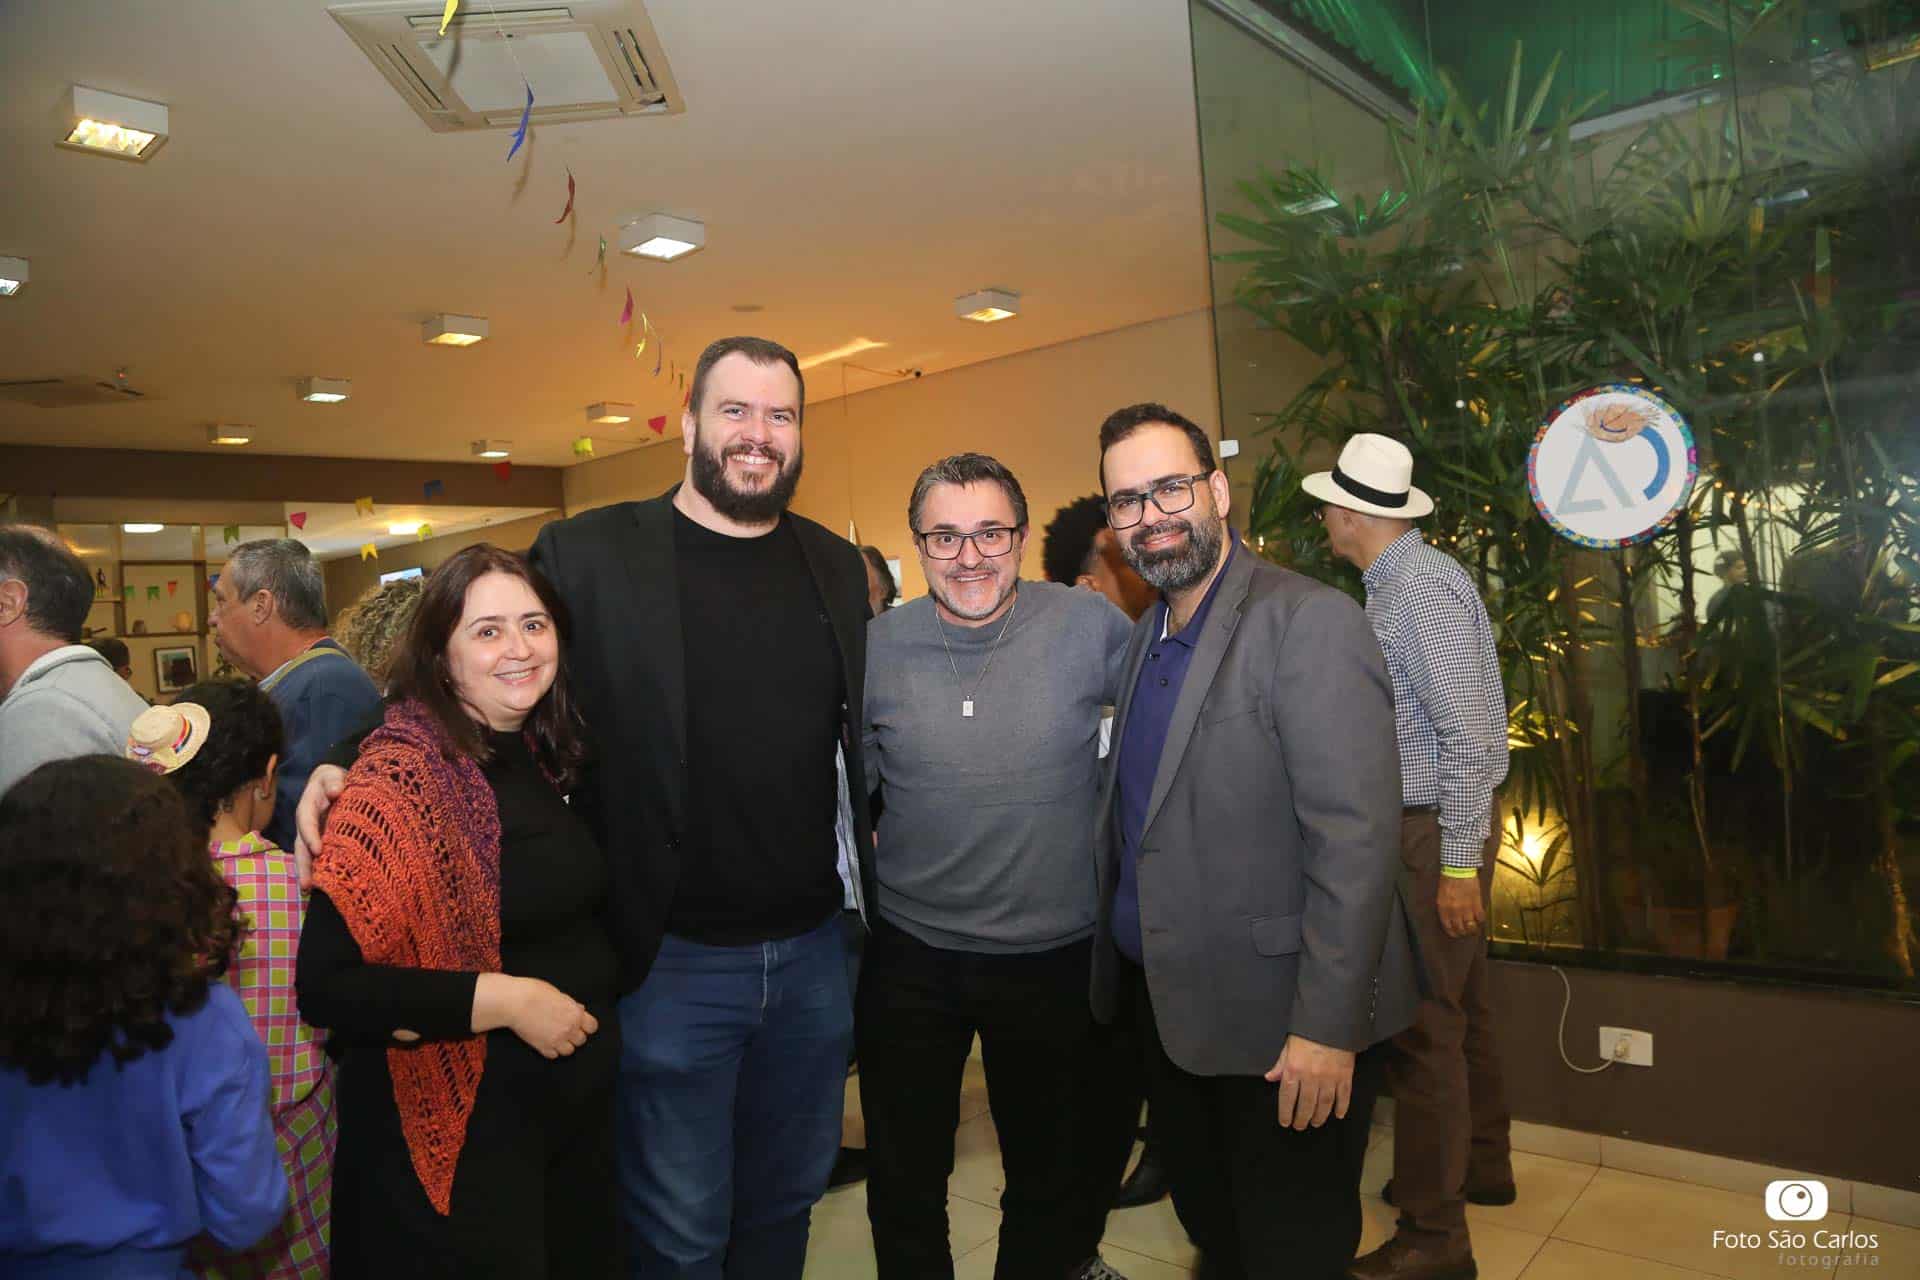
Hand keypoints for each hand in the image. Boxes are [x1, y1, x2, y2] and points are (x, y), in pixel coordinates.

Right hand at [293, 764, 349, 889]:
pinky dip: (319, 871)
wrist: (334, 783)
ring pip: (306, 855)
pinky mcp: (322, 842)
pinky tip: (323, 887)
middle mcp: (307, 824)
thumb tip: (335, 790)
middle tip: (307, 884)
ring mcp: (313, 835)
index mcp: (308, 807)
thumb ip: (334, 781)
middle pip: (302, 845)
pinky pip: (318, 857)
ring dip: (307, 872)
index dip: (310, 835)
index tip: (318, 850)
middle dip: (304, 865)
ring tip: (309, 890)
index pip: (307, 821)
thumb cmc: (333, 780)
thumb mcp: (332, 775)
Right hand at [506, 977, 597, 1059]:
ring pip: (569, 1051)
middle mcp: (569, 1029)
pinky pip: (554, 1055)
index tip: (582, 1024)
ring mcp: (556, 1040)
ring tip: (557, 1036)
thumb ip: (571, 1004)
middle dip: (575, 1035)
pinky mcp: (542, 1047)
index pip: (592, 1027)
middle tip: (566, 1028)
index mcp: (575, 1014)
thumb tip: (580, 1010)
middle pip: (581, 1040)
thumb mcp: (558, 993)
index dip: (587, 1025)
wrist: (515, 1002)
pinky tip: (547, 1041)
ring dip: (565, 1045)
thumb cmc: (535, 992)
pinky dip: (552, 1050)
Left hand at [1264, 1035, 1354, 1129]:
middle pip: (1306, 1105)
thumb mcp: (1288, 1046)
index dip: (1286, 1113)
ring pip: (1324, 1104)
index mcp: (1294, 1069)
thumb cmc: (1307, 1033)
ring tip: (1316, 1123)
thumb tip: (1270, 1078)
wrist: (1331, 1021)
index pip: (1287, 1097)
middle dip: (1302, 1118)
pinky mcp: (1345, 1076)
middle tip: (1300, 1126)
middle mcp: (1311, 1077)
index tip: (1285, 1122)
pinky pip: (1344, 1096)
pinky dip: (1341, 1107)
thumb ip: (1280, 1064)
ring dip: (1319, 1116)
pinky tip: (1338, 1114)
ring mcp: (1329, 1078)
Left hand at [1437, 875, 1485, 938]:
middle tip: (1466, 932)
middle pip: (1460, 929)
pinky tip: (1480, 919)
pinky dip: (1481, 921)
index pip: (1448, 928)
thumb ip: (1445, 908)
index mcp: (1443, 909)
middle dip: (1463, 933)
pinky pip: (1480, 918)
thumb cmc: (1448, 880)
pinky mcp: (1476, 904)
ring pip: (1471, 927)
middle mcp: (1454, 911)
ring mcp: (1466, 908)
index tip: (1456, 934)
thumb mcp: (1441, 895)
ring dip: (1473, 930)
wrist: (1459, 869)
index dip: (1453, 933)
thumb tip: (1450, 918)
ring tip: (1474, 929)